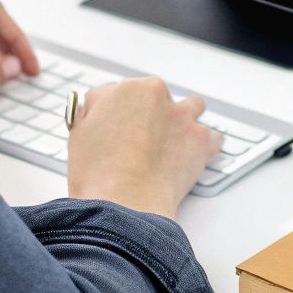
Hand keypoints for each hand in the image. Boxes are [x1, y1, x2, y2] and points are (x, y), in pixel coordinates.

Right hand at [66, 77, 221, 219]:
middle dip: (152, 115)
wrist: (124, 202)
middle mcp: (155, 94)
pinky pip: (212, 137)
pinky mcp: (201, 139)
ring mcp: (181, 115)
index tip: (121, 127)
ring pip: (191, 107)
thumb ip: (91, 115)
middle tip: (144, 142)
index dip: (119, 114)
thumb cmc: (98, 175)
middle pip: (157, 97)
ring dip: (184, 122)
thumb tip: (96, 112)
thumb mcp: (79, 135)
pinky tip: (194, 158)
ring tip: (175, 144)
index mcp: (124, 90)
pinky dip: (205, 147)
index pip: (121, 94)